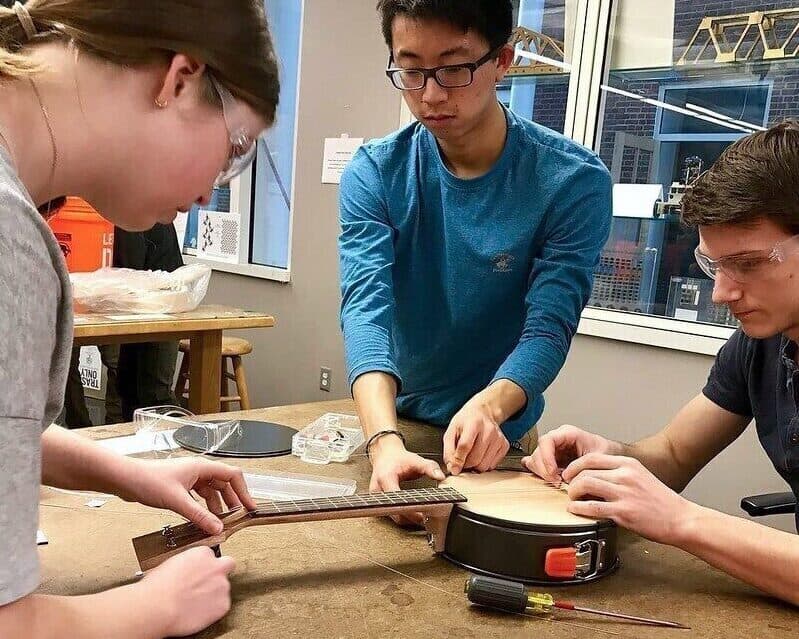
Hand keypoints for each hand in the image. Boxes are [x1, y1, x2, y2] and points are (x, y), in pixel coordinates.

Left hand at [122, 458, 256, 533]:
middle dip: (232, 501)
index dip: (244, 491)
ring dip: (217, 506)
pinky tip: (201, 519)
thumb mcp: (177, 501)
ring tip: (219, 522)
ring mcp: (188, 479)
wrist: (124, 479)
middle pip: (224, 484)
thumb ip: (199, 515)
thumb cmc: (147, 480)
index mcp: (201, 467)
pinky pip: (199, 497)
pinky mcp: (180, 487)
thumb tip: (217, 527)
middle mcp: (198, 471)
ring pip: (211, 492)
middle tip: (236, 518)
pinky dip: (203, 508)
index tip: (249, 507)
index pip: (232, 475)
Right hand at [139, 546, 234, 636]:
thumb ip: (189, 564)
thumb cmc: (157, 588)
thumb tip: (190, 570)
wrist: (157, 608)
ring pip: (223, 588)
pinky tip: (197, 612)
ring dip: (214, 594)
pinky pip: (222, 606)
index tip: (198, 574)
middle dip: (219, 573)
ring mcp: (222, 586)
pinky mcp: (223, 605)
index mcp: (202, 554)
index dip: (204, 566)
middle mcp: (216, 567)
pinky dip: (213, 610)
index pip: (212, 556)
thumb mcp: (172, 564)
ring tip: (195, 603)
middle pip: (227, 565)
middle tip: (206, 584)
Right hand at [369, 435, 444, 525]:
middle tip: (425, 516)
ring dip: (407, 518)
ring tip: (421, 515)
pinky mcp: (379, 501)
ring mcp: (377, 497)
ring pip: (392, 515)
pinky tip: (412, 512)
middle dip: (410, 517)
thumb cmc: (398, 458)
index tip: (423, 513)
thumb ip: (429, 467)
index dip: (411, 510)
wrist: (385, 455)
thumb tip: (440, 476)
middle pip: (394, 512)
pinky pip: (391, 513)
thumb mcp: (415, 460)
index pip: (397, 500)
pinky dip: (402, 514)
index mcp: (386, 478)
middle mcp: (378, 489)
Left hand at [443, 398, 509, 474]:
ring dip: (475, 465)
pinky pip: (492, 465)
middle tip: (462, 459)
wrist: (482, 413)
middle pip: (475, 459)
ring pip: (484, 465)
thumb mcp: (451, 431)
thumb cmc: (465, 422)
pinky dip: (484, 464)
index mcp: (473, 423)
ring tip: (471, 455)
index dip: (458, 460)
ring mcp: (498, 438)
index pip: (465, 446)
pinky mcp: (504, 445)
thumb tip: (453, 469)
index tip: (454, 468)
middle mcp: (489, 430)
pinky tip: (481, 454)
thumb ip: (449, 450)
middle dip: (466, 464)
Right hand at [522, 424, 619, 483]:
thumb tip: (569, 477)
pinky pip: (536, 463)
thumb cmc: (605, 452)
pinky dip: (538, 471)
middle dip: (544, 469)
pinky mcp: (550, 458)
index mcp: (568, 433)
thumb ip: (584, 465)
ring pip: (535, 458)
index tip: (554, 473)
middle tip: (556, 482)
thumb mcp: (599, 457)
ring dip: (542, 472)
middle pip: (538, 451)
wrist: (610, 454)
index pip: (547, 440)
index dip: (546, 457)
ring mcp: (552, 448)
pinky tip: (548, 478)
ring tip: (557, 482)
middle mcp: (557, 439)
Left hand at [562, 453, 692, 543]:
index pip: (591, 457)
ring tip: (572, 499)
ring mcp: (624, 493)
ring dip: (573, 493)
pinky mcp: (623, 512)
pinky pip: (592, 507)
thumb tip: (592, 476)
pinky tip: (575, 510)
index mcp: (628, 464)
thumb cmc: (661, 501)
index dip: (575, 466)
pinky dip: (578, 508)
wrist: (681, 519)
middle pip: (584, 470)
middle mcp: (625, 475)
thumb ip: (618, 474)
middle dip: (571, 480)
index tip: (570, 474)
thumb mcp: (640, 477)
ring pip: (585, 484)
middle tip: (568, 488)